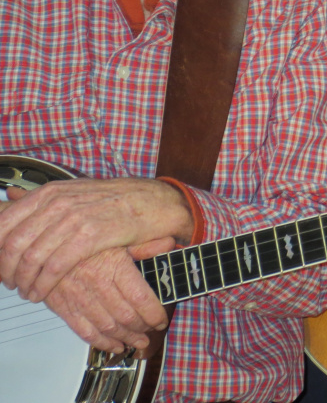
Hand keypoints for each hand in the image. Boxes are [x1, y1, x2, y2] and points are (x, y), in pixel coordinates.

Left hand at [0, 178, 190, 302]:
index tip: (1, 266)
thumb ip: (41, 199)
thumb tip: (8, 198)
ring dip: (24, 281)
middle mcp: (57, 203)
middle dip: (6, 270)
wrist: (153, 202)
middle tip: (11, 283)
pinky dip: (42, 284)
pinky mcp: (90, 236)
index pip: (4, 223)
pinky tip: (42, 293)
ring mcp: (73, 219)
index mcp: (49, 192)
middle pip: (12, 244)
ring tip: (27, 291)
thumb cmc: (115, 200)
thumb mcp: (73, 192)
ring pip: (30, 258)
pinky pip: (54, 267)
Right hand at [44, 248, 167, 353]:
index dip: (154, 313)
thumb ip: (145, 243)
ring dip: (125, 338)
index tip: (162, 320)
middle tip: (152, 333)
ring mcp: (79, 298)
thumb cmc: (86, 237)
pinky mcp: (63, 307)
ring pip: (107, 327)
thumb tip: (169, 244)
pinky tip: (114, 346)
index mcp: (114, 265)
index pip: (140, 297)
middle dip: (142, 328)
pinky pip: (84, 331)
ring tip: (138, 342)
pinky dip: (101, 342)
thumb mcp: (118, 232)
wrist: (46, 241)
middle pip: (125, 316)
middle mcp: (97, 284)